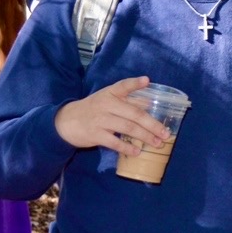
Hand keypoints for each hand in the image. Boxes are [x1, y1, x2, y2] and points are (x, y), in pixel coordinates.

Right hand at [53, 77, 174, 157]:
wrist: (66, 122)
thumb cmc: (92, 110)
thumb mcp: (106, 100)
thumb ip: (126, 100)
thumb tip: (149, 103)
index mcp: (110, 93)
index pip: (123, 85)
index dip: (135, 83)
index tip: (147, 81)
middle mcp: (106, 104)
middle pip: (134, 114)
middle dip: (152, 124)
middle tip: (165, 134)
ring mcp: (100, 120)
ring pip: (128, 128)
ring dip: (144, 137)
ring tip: (156, 143)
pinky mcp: (95, 135)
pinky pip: (114, 142)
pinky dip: (127, 148)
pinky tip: (137, 151)